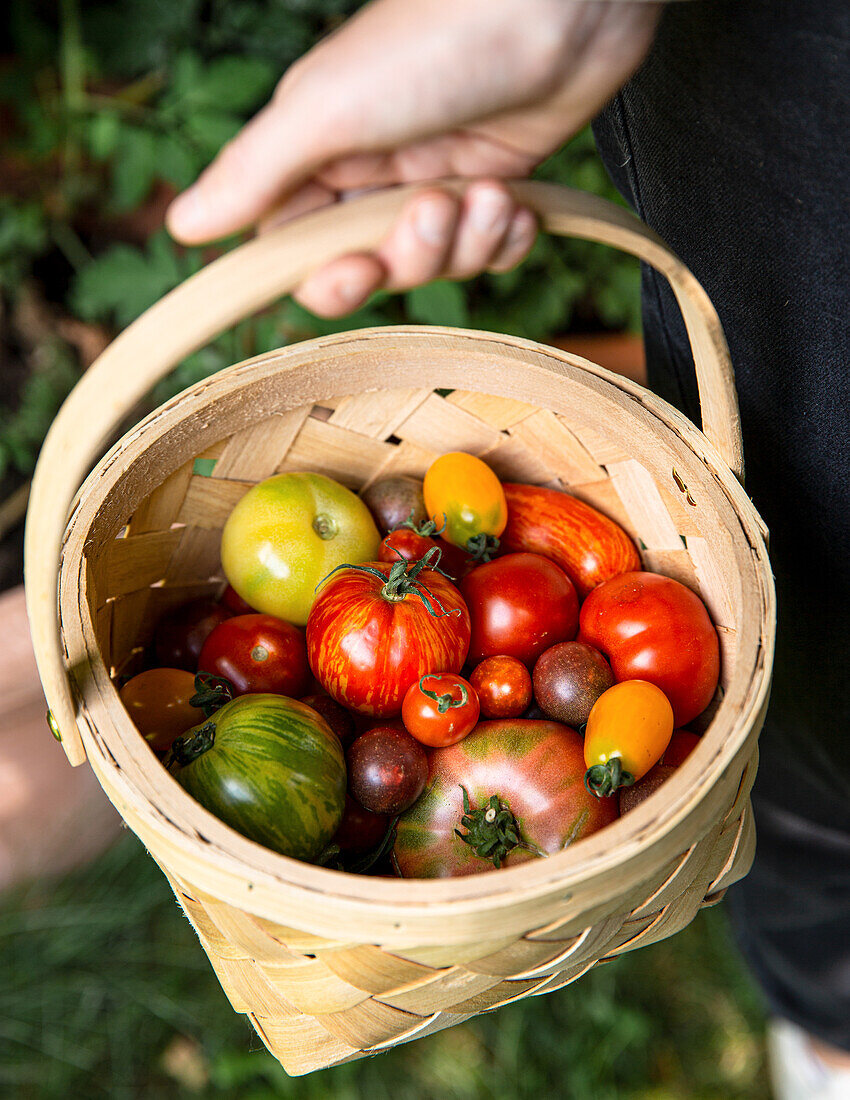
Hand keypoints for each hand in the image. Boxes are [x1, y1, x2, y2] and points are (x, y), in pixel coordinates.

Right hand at [167, 0, 661, 316]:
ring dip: (465, 241)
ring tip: (487, 191)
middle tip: (434, 209)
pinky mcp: (492, 185)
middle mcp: (374, 171)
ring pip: (435, 263)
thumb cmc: (434, 39)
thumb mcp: (326, 109)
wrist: (558, 5)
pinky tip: (513, 204)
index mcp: (319, 151)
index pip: (297, 247)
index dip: (325, 275)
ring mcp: (435, 179)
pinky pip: (487, 251)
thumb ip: (255, 173)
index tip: (352, 269)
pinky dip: (502, 239)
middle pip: (373, 266)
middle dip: (409, 254)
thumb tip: (183, 226)